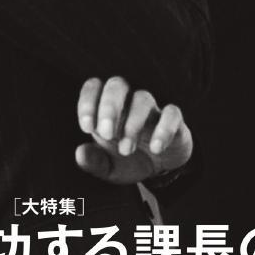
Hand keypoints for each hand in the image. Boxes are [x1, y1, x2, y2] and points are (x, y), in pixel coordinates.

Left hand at [75, 76, 192, 184]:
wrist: (160, 169)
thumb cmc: (129, 161)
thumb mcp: (109, 167)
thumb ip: (94, 161)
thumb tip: (80, 153)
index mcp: (107, 110)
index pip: (94, 88)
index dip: (88, 102)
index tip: (87, 127)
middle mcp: (128, 102)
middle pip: (117, 85)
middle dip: (110, 107)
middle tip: (107, 134)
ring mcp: (152, 109)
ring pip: (143, 98)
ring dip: (133, 123)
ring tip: (126, 150)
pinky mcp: (174, 119)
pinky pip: (172, 112)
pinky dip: (164, 129)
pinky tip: (156, 148)